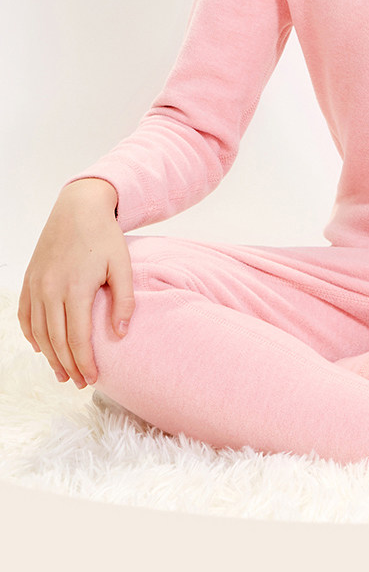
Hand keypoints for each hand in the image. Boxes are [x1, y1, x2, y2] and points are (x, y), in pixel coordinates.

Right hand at [17, 178, 134, 387]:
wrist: (78, 207)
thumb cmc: (104, 235)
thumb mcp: (122, 265)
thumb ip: (123, 300)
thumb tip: (120, 334)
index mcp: (75, 288)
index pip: (77, 337)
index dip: (85, 362)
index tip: (94, 378)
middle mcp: (50, 289)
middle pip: (56, 340)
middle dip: (68, 365)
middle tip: (80, 382)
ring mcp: (36, 285)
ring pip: (38, 332)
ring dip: (49, 356)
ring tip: (62, 373)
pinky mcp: (29, 279)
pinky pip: (25, 314)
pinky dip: (31, 334)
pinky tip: (41, 347)